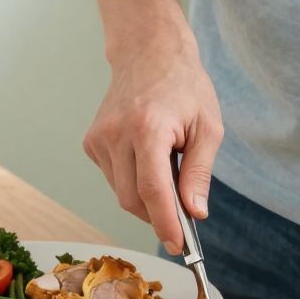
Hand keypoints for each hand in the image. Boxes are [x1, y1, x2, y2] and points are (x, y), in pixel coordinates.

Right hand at [83, 30, 222, 251]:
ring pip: (120, 193)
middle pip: (132, 199)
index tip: (179, 246)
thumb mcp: (208, 128)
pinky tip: (147, 160)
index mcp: (148, 128)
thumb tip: (194, 213)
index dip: (166, 224)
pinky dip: (132, 181)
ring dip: (145, 197)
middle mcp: (116, 134)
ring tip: (167, 170)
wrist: (149, 52)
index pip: (152, 191)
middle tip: (183, 215)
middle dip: (158, 214)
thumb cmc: (184, 87)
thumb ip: (199, 173)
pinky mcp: (91, 142)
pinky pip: (113, 178)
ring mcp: (99, 138)